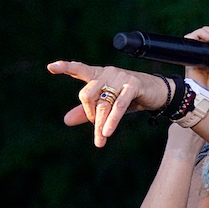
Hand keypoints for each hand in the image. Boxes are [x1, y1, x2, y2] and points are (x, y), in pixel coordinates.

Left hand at [47, 61, 166, 147]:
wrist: (157, 94)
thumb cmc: (129, 97)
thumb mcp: (107, 105)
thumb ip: (86, 111)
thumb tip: (66, 121)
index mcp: (98, 75)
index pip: (79, 69)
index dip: (66, 67)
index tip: (51, 67)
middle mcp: (107, 73)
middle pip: (87, 94)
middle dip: (89, 115)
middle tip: (96, 128)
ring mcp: (121, 77)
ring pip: (103, 103)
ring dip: (101, 124)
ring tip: (100, 141)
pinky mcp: (133, 84)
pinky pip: (119, 105)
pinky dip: (112, 120)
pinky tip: (107, 131)